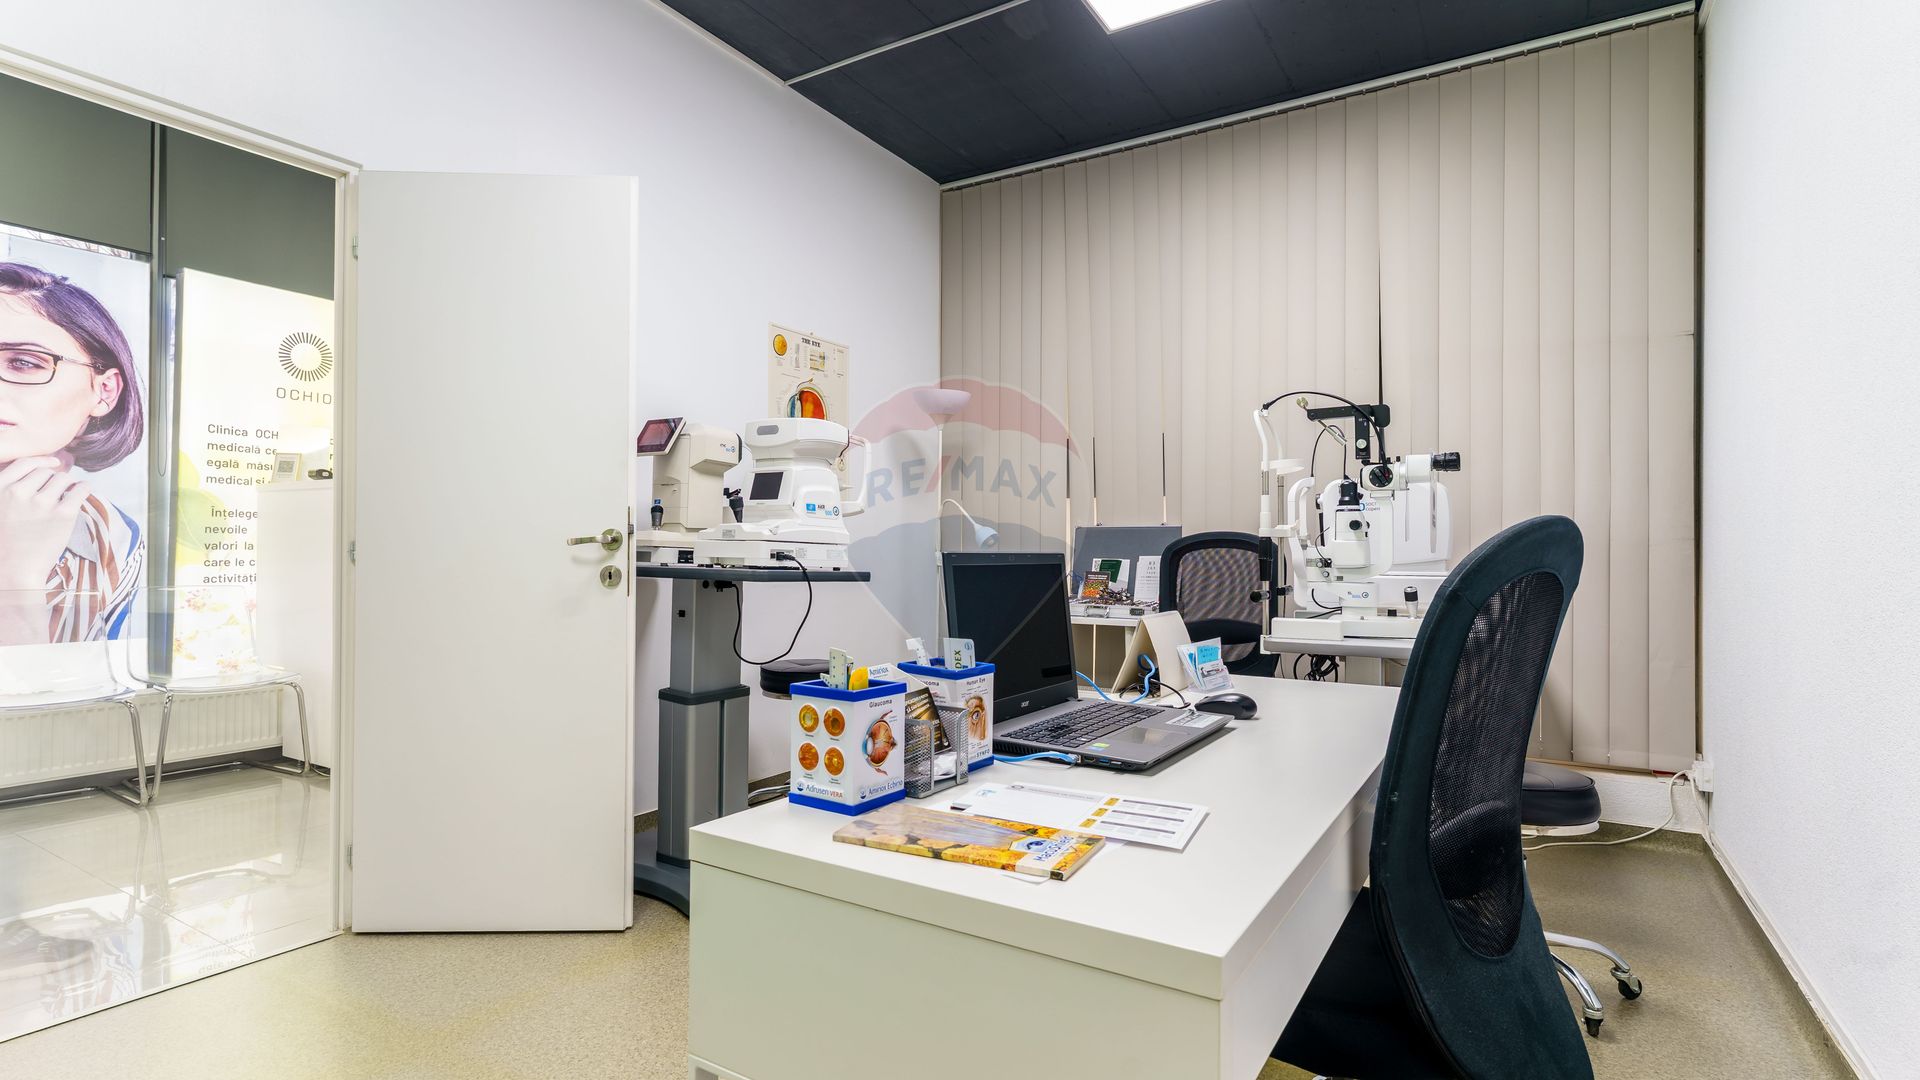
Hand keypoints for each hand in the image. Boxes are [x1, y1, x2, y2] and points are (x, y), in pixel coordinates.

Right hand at [0, 457, 89, 589]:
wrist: (13, 572)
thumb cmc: (4, 545)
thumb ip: (10, 493)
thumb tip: (36, 476)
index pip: (24, 464)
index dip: (41, 461)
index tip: (52, 463)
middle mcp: (18, 492)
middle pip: (46, 472)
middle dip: (54, 477)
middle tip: (59, 489)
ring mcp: (42, 502)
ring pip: (63, 479)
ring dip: (68, 484)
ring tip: (69, 493)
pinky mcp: (63, 514)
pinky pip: (80, 489)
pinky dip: (84, 488)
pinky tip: (84, 490)